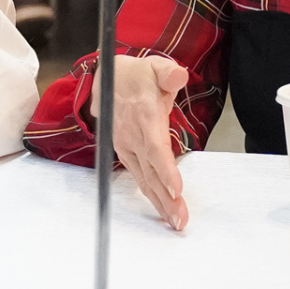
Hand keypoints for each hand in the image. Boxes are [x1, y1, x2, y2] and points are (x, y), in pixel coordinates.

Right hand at [87, 54, 189, 230]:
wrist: (108, 79)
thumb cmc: (137, 75)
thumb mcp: (155, 65)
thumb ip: (168, 73)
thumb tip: (178, 76)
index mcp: (142, 116)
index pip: (154, 148)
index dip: (165, 170)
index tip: (176, 189)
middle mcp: (132, 137)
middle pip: (151, 173)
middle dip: (166, 199)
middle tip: (181, 220)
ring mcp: (127, 148)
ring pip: (146, 180)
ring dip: (160, 203)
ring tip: (176, 222)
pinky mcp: (127, 154)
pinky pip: (141, 178)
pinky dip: (153, 196)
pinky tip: (164, 210)